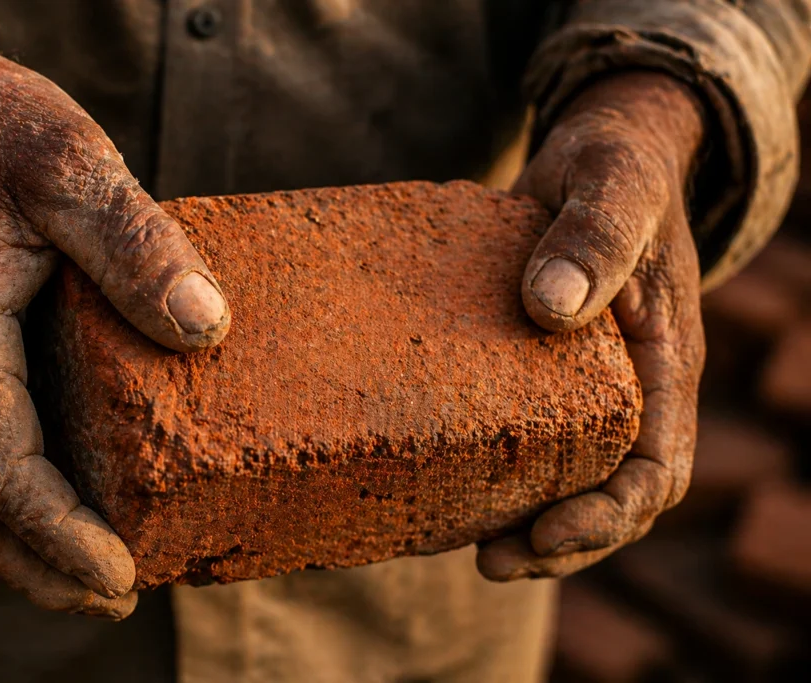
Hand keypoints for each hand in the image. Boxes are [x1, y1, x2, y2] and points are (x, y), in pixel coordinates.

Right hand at [0, 14, 229, 617]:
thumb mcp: (71, 165)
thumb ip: (136, 242)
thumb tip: (204, 326)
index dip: (56, 535)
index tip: (119, 577)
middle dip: (39, 566)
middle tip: (120, 595)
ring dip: (26, 544)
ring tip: (102, 574)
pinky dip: (23, 497)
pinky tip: (79, 498)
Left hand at [477, 72, 706, 579]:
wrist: (599, 155)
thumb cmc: (615, 166)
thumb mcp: (613, 183)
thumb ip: (595, 234)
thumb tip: (552, 307)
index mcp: (661, 361)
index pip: (654, 469)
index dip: (607, 518)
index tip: (546, 537)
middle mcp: (627, 388)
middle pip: (607, 497)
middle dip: (557, 545)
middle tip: (488, 561)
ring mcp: (581, 387)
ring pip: (563, 481)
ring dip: (520, 524)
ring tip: (452, 542)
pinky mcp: (534, 373)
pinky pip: (522, 439)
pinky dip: (488, 473)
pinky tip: (433, 482)